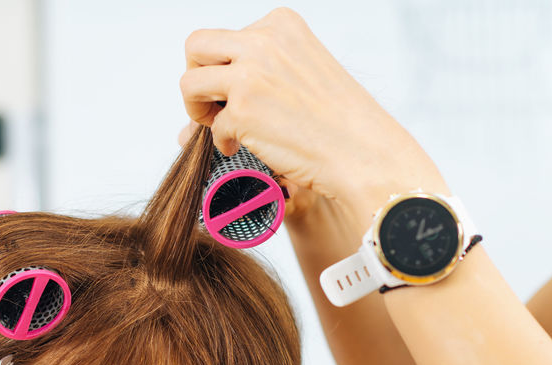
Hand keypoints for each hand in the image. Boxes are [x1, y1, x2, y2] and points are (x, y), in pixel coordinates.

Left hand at [180, 8, 448, 224]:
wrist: (363, 153)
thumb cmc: (338, 121)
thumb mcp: (300, 72)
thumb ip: (258, 71)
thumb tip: (205, 96)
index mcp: (280, 25)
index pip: (226, 37)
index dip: (223, 69)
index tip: (237, 92)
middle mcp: (262, 40)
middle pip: (196, 46)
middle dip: (197, 79)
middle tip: (212, 107)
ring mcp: (250, 74)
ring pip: (188, 82)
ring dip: (197, 109)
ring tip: (221, 128)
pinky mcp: (242, 109)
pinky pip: (211, 126)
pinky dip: (222, 142)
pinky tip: (244, 148)